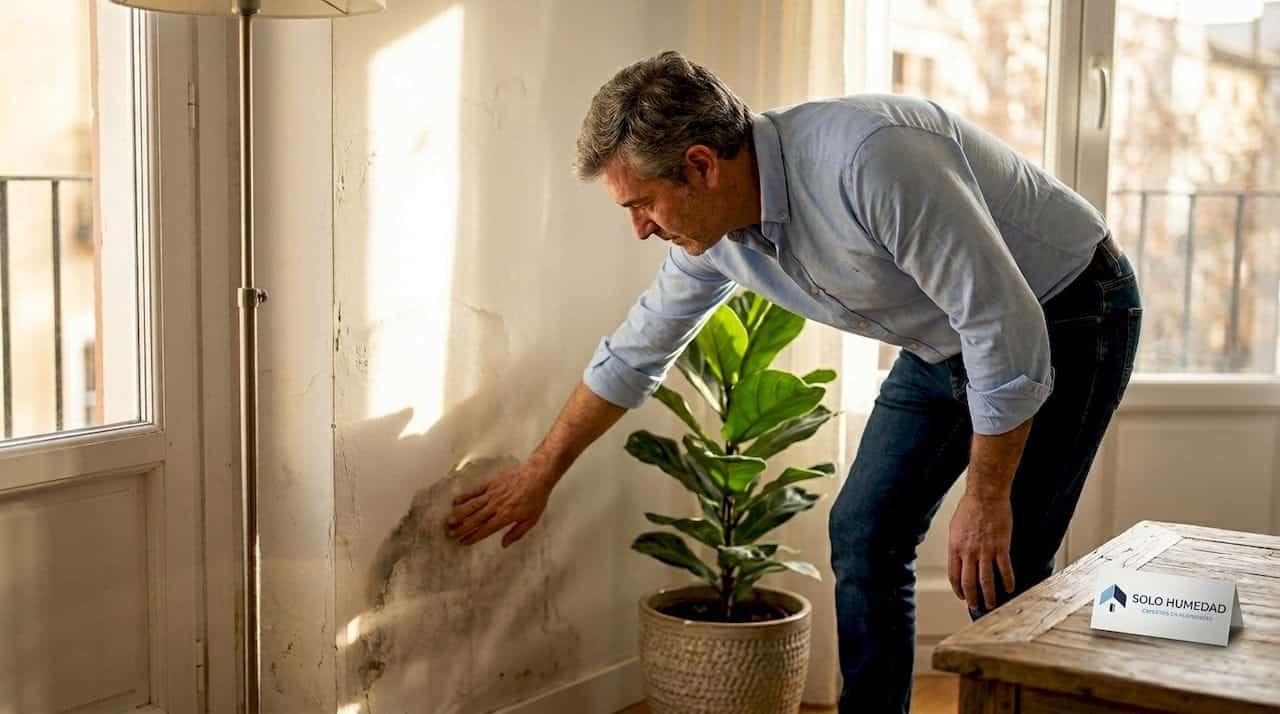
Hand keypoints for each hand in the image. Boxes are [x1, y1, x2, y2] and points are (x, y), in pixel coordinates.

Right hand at [446, 461, 555, 546]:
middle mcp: (496, 506)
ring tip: (449, 521)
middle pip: (475, 519)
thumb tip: (504, 545)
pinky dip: (465, 496)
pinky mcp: (491, 484)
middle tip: (450, 534)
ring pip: (472, 506)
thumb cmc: (536, 498)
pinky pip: (476, 491)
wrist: (537, 475)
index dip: (473, 537)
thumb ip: (517, 533)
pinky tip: (456, 501)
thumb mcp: (532, 520)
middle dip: (462, 528)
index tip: (463, 542)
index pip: (485, 530)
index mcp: (506, 516)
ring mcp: (492, 494)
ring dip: (460, 514)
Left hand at [948, 493, 1015, 611]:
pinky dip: (1008, 581)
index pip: (954, 575)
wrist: (986, 496)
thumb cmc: (969, 508)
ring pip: (986, 580)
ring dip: (989, 595)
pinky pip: (1005, 569)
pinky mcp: (1001, 547)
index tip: (962, 597)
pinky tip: (1009, 589)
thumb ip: (957, 545)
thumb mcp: (955, 528)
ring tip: (992, 605)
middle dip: (972, 598)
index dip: (958, 589)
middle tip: (976, 608)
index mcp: (955, 548)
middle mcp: (969, 553)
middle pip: (969, 582)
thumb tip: (959, 559)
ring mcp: (985, 551)